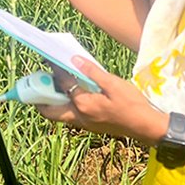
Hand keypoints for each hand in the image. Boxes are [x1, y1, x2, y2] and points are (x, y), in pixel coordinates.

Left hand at [38, 57, 167, 144]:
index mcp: (84, 104)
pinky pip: (69, 116)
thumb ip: (93, 72)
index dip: (55, 68)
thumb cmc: (132, 104)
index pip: (63, 83)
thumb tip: (75, 60)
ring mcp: (83, 124)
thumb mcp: (114, 84)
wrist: (145, 127)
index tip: (48, 58)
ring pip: (58, 115)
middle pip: (49, 111)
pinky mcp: (89, 126)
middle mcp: (79, 117)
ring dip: (51, 103)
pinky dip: (63, 105)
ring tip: (51, 86)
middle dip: (39, 98)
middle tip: (38, 82)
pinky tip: (71, 94)